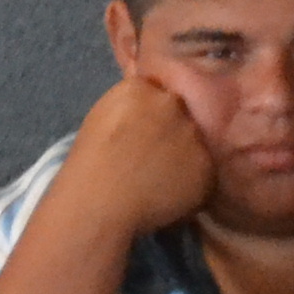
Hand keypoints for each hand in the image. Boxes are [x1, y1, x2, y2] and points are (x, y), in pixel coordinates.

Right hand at [68, 72, 220, 240]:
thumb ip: (128, 108)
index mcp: (138, 89)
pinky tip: (166, 192)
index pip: (154, 91)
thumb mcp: (99, 120)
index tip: (137, 131)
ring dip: (183, 154)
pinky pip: (203, 170)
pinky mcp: (207, 164)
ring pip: (193, 141)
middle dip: (169, 129)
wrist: (99, 203)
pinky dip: (190, 180)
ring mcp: (192, 134)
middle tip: (149, 155)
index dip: (147, 114)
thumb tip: (144, 113)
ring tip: (157, 177)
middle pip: (178, 112)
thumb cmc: (87, 166)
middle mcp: (171, 104)